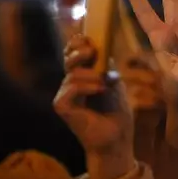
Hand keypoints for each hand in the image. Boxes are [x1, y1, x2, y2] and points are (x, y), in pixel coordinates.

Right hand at [55, 35, 134, 178]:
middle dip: (80, 51)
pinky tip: (100, 91)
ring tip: (106, 85)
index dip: (78, 43)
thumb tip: (100, 49)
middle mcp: (71, 83)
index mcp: (83, 75)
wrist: (116, 137)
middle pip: (68, 58)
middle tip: (93, 53)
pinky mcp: (61, 106)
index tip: (91, 41)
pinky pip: (71, 88)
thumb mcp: (115, 83)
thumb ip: (106, 66)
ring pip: (73, 74)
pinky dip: (87, 87)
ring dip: (92, 76)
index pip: (73, 53)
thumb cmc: (117, 112)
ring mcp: (64, 95)